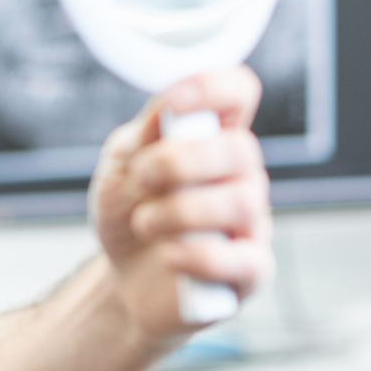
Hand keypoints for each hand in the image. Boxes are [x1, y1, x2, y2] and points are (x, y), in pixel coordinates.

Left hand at [87, 66, 272, 345]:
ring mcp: (250, 224)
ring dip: (179, 211)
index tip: (176, 102)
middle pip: (242, 148)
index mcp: (211, 138)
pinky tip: (168, 256)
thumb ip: (145, 136)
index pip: (238, 94)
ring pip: (241, 203)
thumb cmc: (129, 214)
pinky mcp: (249, 272)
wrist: (122, 282)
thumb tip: (170, 104)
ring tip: (144, 223)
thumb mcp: (120, 168)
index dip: (215, 88)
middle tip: (141, 177)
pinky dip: (197, 256)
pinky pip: (243, 260)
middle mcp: (240, 176)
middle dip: (181, 161)